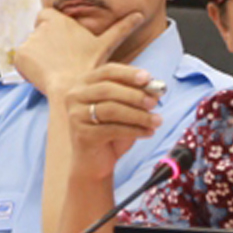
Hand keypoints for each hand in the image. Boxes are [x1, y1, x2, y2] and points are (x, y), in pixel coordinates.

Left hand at [14, 9, 143, 96]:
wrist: (77, 90)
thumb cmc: (93, 68)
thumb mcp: (108, 44)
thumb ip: (122, 27)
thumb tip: (140, 14)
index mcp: (61, 20)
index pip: (47, 15)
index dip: (54, 27)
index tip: (64, 42)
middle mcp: (43, 27)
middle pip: (40, 31)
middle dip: (49, 43)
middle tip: (63, 59)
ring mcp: (31, 41)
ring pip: (33, 46)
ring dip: (42, 55)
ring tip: (57, 69)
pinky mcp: (22, 55)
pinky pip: (23, 58)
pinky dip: (32, 66)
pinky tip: (46, 74)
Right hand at [65, 64, 162, 180]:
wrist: (96, 161)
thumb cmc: (112, 131)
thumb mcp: (127, 110)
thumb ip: (138, 97)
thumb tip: (156, 89)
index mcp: (85, 84)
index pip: (107, 71)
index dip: (128, 73)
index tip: (148, 78)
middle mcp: (75, 96)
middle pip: (108, 89)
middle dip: (135, 95)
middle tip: (154, 103)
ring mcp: (76, 115)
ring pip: (111, 109)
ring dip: (139, 115)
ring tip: (157, 121)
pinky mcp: (82, 134)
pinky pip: (112, 129)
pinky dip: (134, 130)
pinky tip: (149, 133)